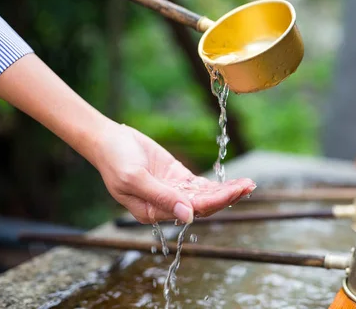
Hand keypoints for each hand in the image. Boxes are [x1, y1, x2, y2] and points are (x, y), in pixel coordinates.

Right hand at [0, 55, 255, 225]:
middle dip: (226, 196)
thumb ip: (161, 197)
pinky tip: (234, 182)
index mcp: (153, 211)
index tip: (233, 192)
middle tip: (248, 186)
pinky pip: (200, 184)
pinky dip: (216, 183)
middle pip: (202, 205)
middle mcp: (166, 205)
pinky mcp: (176, 177)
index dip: (214, 202)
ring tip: (248, 184)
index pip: (191, 210)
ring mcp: (172, 190)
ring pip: (204, 195)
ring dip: (226, 191)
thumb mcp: (135, 178)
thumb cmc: (115, 160)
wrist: (107, 139)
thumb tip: (187, 215)